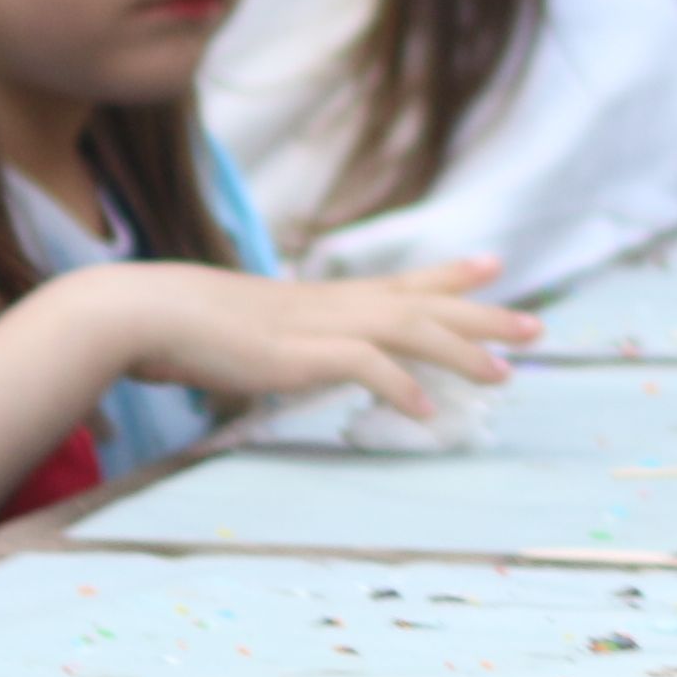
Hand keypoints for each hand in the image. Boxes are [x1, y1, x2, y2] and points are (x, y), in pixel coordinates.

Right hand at [91, 260, 540, 416]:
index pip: (398, 281)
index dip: (448, 277)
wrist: (139, 313)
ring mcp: (316, 325)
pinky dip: (400, 386)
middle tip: (536, 325)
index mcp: (318, 298)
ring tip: (506, 374)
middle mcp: (328, 304)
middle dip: (482, 315)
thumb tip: (276, 357)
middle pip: (422, 304)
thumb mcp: (241, 331)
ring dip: (461, 351)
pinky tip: (427, 410)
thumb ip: (271, 343)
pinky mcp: (298, 354)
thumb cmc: (178, 326)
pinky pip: (364, 367)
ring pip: (409, 330)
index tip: (492, 266)